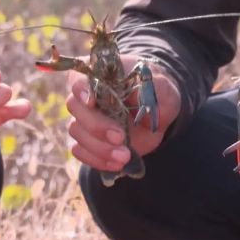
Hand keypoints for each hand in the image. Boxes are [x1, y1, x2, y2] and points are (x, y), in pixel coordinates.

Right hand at [65, 55, 180, 171]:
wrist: (158, 114)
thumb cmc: (157, 92)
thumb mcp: (163, 87)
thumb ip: (155, 88)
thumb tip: (140, 97)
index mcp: (99, 75)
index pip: (80, 78)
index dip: (82, 89)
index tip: (92, 102)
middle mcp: (86, 96)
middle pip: (75, 108)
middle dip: (97, 126)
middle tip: (120, 137)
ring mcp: (85, 119)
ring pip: (77, 132)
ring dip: (99, 147)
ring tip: (125, 156)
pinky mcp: (89, 140)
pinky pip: (80, 151)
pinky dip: (96, 160)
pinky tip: (116, 164)